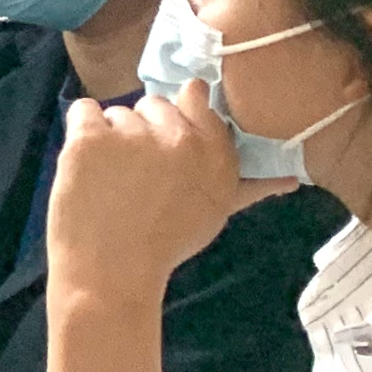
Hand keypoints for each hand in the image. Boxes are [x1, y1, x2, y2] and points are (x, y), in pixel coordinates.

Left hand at [50, 82, 294, 309]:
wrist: (112, 273)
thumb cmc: (165, 245)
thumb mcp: (216, 213)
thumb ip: (249, 187)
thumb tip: (291, 179)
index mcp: (212, 153)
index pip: (197, 98)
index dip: (178, 111)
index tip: (166, 135)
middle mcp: (179, 136)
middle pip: (154, 104)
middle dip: (143, 130)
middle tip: (135, 171)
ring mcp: (133, 134)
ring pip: (117, 112)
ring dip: (110, 137)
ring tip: (109, 178)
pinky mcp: (91, 138)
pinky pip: (83, 110)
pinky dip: (80, 129)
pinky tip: (83, 161)